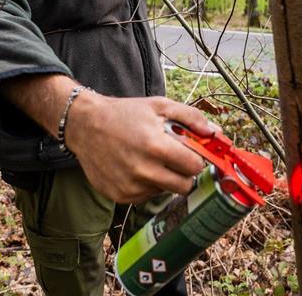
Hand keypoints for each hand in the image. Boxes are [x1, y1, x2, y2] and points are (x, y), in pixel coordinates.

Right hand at [65, 93, 216, 202]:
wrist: (85, 125)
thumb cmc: (125, 114)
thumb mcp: (159, 106)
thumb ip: (191, 117)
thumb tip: (216, 133)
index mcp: (155, 146)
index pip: (194, 167)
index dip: (197, 160)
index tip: (192, 154)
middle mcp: (142, 170)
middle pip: (183, 186)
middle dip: (185, 174)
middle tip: (176, 161)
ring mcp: (130, 186)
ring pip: (164, 192)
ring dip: (164, 179)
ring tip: (150, 159)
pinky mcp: (119, 196)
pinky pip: (146, 197)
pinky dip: (147, 185)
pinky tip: (135, 167)